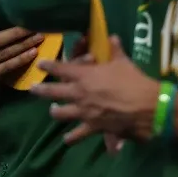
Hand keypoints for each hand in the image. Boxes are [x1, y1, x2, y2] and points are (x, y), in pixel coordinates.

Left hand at [32, 39, 157, 144]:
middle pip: (53, 92)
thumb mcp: (123, 62)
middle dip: (40, 90)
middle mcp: (79, 94)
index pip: (61, 69)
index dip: (49, 66)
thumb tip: (112, 37)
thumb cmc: (133, 81)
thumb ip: (115, 50)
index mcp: (85, 76)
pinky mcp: (91, 127)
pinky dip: (72, 138)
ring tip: (52, 110)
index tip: (41, 64)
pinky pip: (77, 135)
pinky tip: (67, 139)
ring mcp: (83, 112)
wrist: (145, 107)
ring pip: (60, 113)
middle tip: (32, 89)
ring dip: (55, 112)